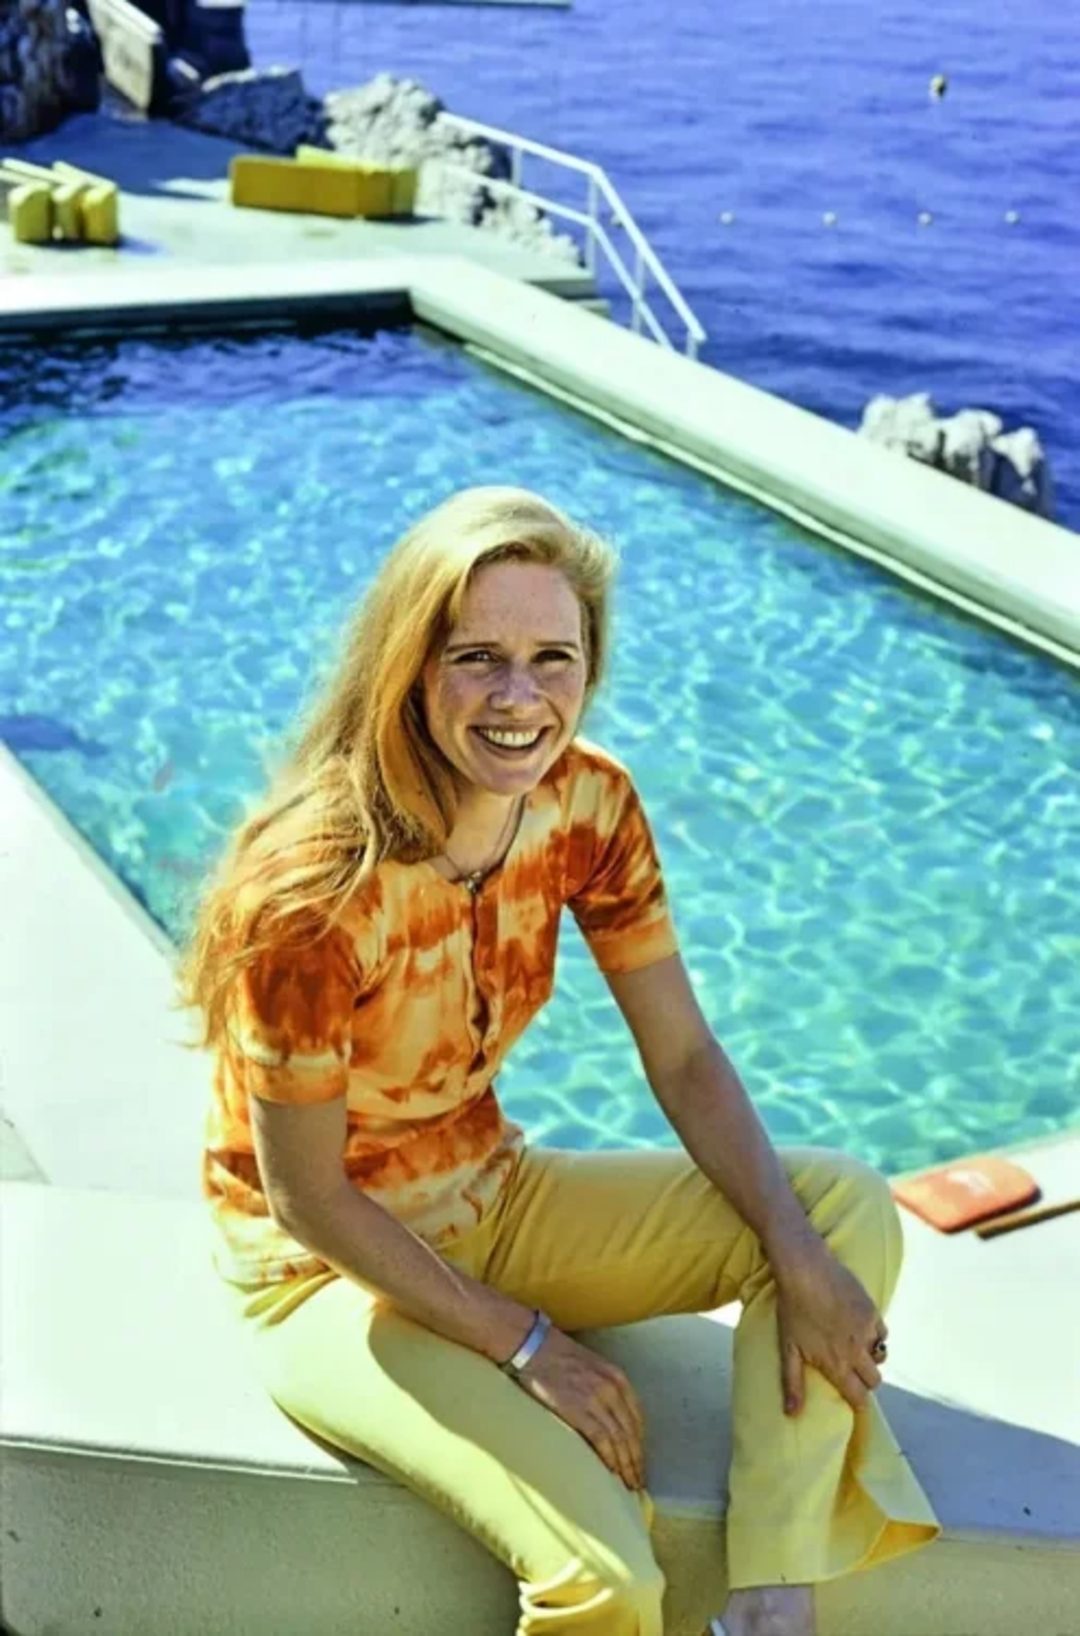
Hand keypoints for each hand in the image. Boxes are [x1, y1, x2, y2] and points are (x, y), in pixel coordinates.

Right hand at [516, 1326, 645, 1490]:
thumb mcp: (591, 1366)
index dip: (640, 1442)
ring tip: (628, 1483)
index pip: (636, 1418)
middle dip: (636, 1460)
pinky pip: (601, 1439)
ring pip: (619, 1440)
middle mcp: (612, 1389)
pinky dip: (609, 1457)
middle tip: (638, 1482)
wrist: (533, 1346)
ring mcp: (596, 1399)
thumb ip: (605, 1387)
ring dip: (626, 1465)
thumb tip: (609, 1416)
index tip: (640, 1460)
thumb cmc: (557, 1355)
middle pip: (631, 1432)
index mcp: (617, 1377)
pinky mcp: (578, 1409)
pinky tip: (612, 1472)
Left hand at [774, 1244, 886, 1414]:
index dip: (857, 1402)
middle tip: (852, 1372)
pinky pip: (882, 1333)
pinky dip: (875, 1335)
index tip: (853, 1399)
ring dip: (871, 1357)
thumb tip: (792, 1414)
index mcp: (837, 1364)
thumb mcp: (788, 1348)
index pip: (859, 1397)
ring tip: (855, 1349)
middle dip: (865, 1381)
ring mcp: (867, 1330)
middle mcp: (856, 1351)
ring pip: (880, 1355)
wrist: (805, 1269)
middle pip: (874, 1380)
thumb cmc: (792, 1309)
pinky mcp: (873, 1311)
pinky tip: (859, 1328)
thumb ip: (793, 1383)